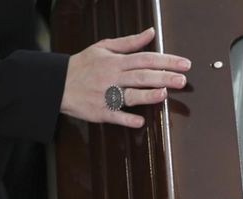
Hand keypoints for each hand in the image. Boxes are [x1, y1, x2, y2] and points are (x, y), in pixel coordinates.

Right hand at [60, 27, 190, 127]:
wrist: (57, 83)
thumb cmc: (83, 65)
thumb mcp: (104, 47)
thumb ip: (130, 42)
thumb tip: (150, 33)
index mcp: (115, 61)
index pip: (146, 59)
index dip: (166, 61)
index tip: (184, 64)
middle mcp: (112, 77)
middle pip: (141, 76)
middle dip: (163, 77)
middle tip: (182, 80)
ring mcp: (106, 95)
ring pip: (129, 95)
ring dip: (147, 95)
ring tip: (164, 94)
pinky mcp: (100, 111)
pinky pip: (114, 116)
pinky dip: (126, 119)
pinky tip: (140, 121)